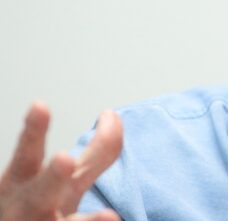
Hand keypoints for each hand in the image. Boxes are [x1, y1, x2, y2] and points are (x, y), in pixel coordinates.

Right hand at [0, 103, 122, 220]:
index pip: (28, 156)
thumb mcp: (61, 179)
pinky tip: (114, 219)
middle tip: (64, 160)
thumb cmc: (38, 211)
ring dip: (87, 220)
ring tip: (109, 215)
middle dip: (53, 177)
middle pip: (40, 193)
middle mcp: (31, 207)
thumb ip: (94, 150)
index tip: (40, 106)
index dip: (34, 133)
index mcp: (24, 185)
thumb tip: (112, 116)